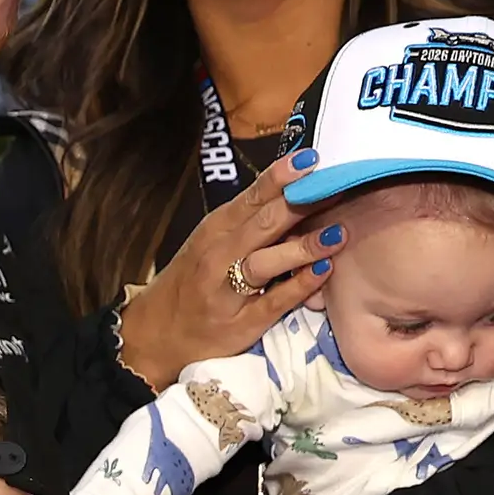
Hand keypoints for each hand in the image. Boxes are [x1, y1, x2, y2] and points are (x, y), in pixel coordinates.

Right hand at [114, 148, 339, 391]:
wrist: (156, 335)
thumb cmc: (191, 282)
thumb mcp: (211, 245)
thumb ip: (248, 223)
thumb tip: (295, 192)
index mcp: (214, 231)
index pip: (251, 198)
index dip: (281, 177)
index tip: (310, 159)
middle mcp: (218, 256)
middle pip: (263, 224)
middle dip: (301, 204)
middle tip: (337, 186)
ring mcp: (228, 292)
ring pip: (266, 262)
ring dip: (302, 246)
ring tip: (337, 233)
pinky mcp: (241, 324)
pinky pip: (274, 302)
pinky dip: (299, 285)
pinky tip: (323, 270)